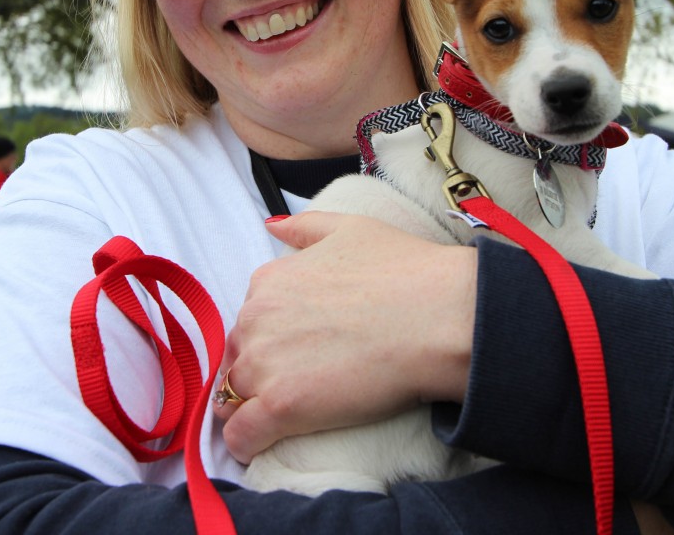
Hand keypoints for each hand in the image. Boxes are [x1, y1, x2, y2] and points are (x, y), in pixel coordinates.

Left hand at [214, 212, 477, 462]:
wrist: (440, 317)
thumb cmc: (406, 271)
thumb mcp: (350, 229)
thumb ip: (304, 227)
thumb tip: (273, 227)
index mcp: (270, 280)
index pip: (249, 320)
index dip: (270, 339)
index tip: (296, 351)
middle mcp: (256, 318)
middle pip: (238, 356)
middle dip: (259, 372)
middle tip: (300, 383)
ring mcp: (266, 363)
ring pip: (233, 396)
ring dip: (251, 407)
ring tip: (285, 416)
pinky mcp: (281, 406)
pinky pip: (240, 435)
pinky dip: (246, 443)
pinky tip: (261, 445)